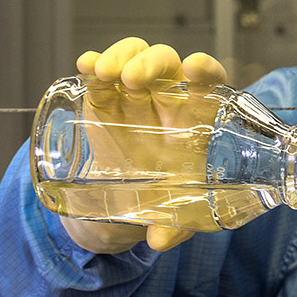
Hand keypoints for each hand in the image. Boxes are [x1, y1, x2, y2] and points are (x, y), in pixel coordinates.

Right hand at [59, 37, 227, 252]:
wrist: (131, 200)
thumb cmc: (169, 195)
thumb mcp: (180, 214)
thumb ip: (176, 225)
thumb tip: (158, 240)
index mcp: (197, 119)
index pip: (209, 82)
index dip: (205, 69)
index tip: (195, 69)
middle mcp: (168, 100)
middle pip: (167, 64)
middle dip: (151, 63)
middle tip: (134, 78)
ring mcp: (136, 95)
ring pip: (134, 57)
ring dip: (120, 56)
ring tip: (106, 73)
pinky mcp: (104, 98)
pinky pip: (100, 73)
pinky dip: (92, 63)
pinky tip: (86, 66)